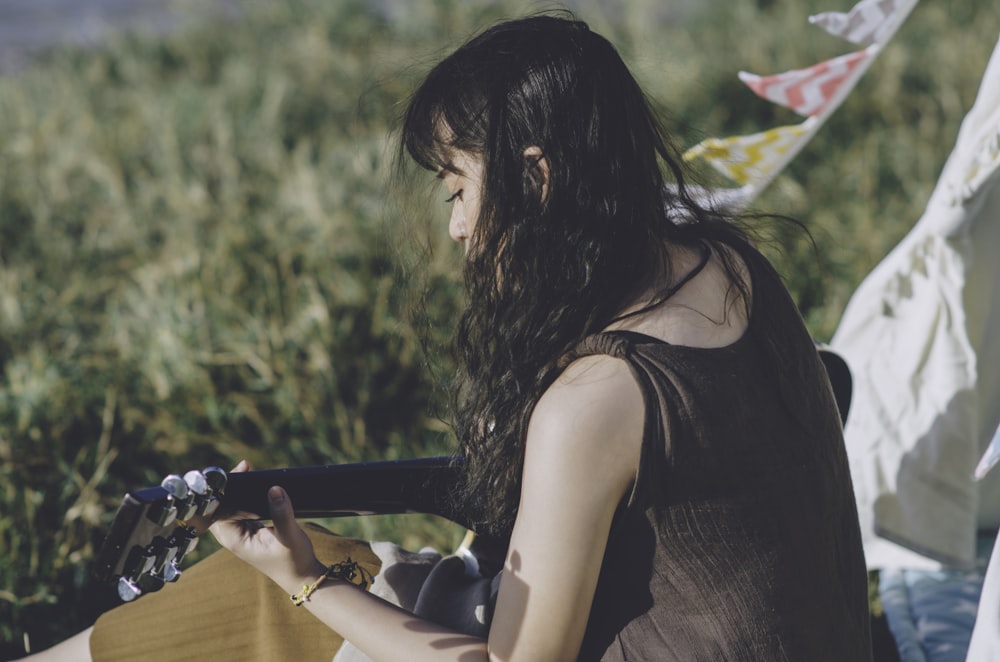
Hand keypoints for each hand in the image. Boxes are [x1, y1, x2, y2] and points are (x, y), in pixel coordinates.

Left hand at [210, 460, 325, 593]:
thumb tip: (274, 488)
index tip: (241, 472)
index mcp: (234, 540)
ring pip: (230, 508)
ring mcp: (240, 534)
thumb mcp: (290, 537)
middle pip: (220, 507)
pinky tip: (255, 487)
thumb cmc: (294, 561)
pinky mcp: (250, 531)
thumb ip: (281, 513)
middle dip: (230, 488)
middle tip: (246, 468)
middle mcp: (233, 537)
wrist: (302, 576)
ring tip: (250, 474)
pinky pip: (241, 510)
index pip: (219, 510)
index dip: (226, 490)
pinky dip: (246, 498)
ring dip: (238, 493)